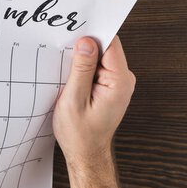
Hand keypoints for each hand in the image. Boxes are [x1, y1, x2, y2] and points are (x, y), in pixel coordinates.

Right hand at [53, 35, 135, 166]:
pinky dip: (82, 69)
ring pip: (98, 57)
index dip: (92, 35)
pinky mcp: (109, 86)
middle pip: (104, 48)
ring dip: (80, 60)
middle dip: (83, 48)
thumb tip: (86, 42)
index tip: (74, 33)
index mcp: (119, 82)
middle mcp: (123, 80)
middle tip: (63, 57)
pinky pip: (96, 68)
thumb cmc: (79, 134)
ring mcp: (117, 83)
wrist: (85, 154)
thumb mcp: (74, 99)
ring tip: (66, 75)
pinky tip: (70, 81)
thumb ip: (82, 69)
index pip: (110, 43)